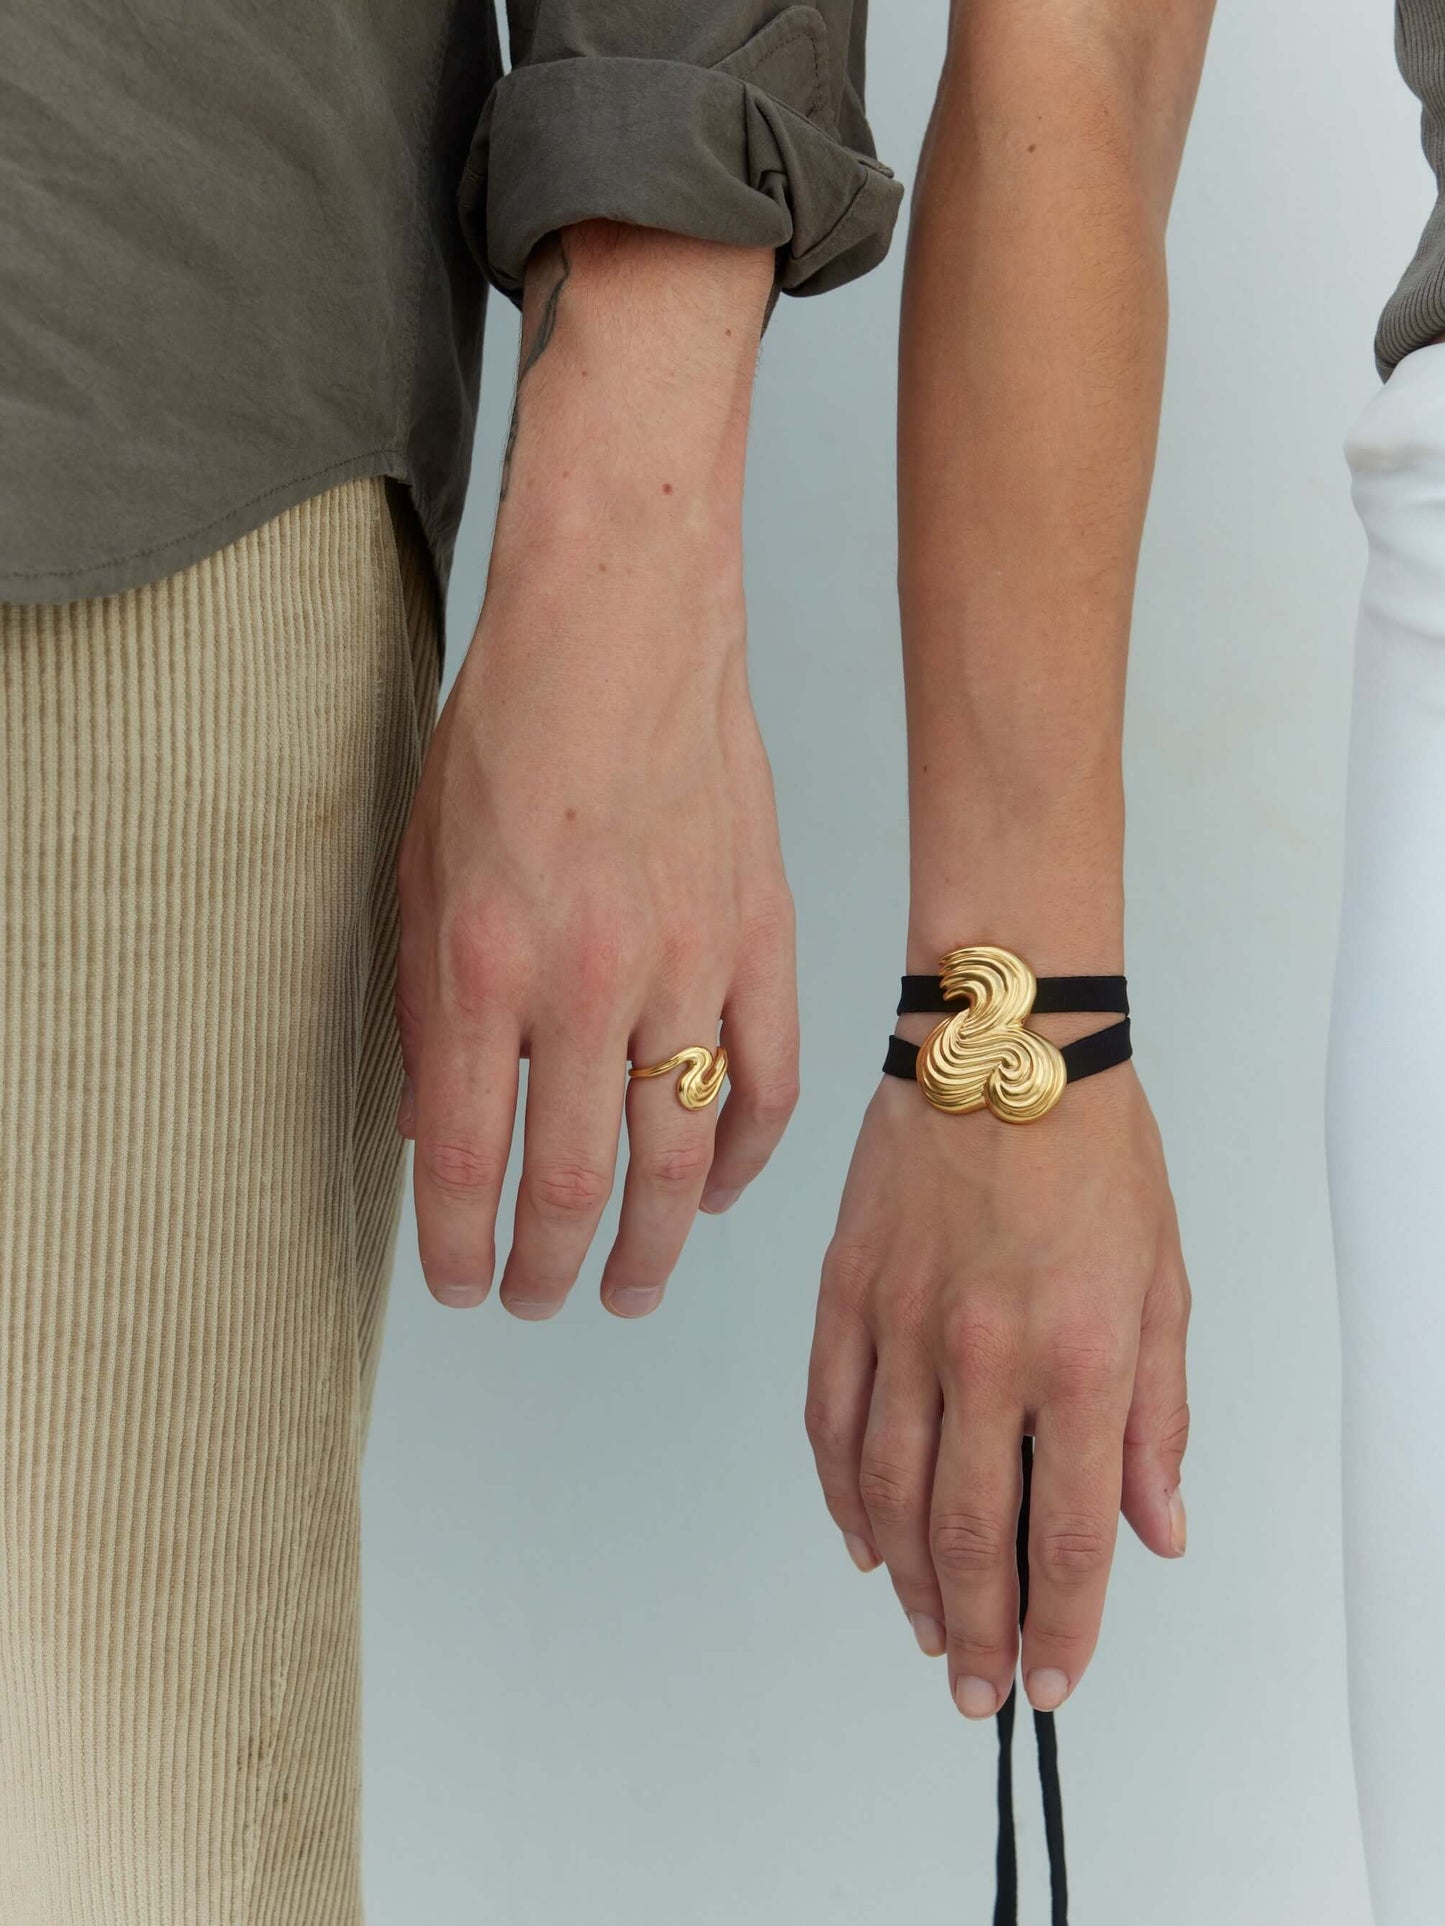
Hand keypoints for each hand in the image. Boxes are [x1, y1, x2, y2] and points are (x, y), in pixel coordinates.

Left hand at [395, 532, 797, 1317]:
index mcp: (479, 967)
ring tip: (630, 1289)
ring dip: (652, 1245)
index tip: (459, 1288)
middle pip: (572, 1183)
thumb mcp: (418, 870)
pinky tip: (723, 1194)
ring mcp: (686, 966)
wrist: (619, 626)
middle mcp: (583, 984)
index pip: (465, 1161)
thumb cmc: (507, 734)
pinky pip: (772, 1081)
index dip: (458, 1250)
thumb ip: (424, 1012)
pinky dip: (749, 1158)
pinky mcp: (761, 939)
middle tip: (540, 1303)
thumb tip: (437, 1131)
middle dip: (548, 1269)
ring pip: (679, 1155)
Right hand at [806, 1042, 1188, 1716]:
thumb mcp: (1163, 1283)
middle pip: (968, 1531)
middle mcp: (984, 1352)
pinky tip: (860, 1537)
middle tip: (974, 1689)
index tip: (1055, 1679)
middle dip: (976, 1629)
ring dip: (907, 1578)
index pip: (1071, 1528)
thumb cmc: (1095, 1152)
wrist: (1002, 1045)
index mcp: (1079, 1353)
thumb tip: (1157, 1531)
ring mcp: (901, 1323)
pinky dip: (841, 1492)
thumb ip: (1156, 1417)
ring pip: (890, 1490)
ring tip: (924, 1629)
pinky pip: (829, 1417)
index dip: (1065, 1623)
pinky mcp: (844, 1292)